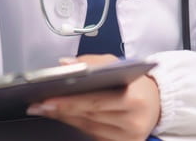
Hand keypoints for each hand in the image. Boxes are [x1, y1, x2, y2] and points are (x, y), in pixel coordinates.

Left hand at [26, 55, 160, 140]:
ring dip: (64, 117)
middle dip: (60, 109)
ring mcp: (127, 137)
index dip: (69, 101)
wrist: (157, 102)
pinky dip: (76, 124)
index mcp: (133, 98)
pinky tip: (62, 116)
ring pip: (87, 127)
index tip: (47, 99)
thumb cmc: (134, 81)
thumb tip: (65, 64)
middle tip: (38, 104)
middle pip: (88, 116)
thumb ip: (91, 62)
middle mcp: (132, 121)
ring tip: (44, 108)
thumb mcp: (117, 64)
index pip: (95, 101)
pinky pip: (92, 135)